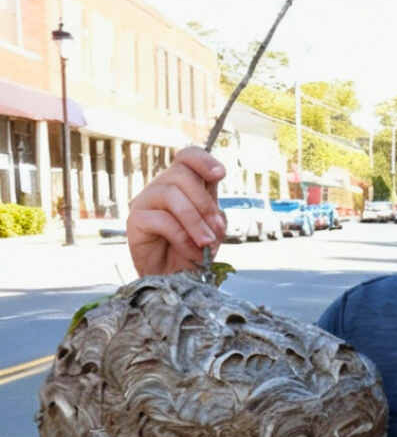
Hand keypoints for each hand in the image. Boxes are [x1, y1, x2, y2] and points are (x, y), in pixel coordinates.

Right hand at [126, 147, 225, 275]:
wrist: (175, 279)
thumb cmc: (194, 250)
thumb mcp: (211, 228)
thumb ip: (213, 210)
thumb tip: (215, 205)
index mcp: (183, 185)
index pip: (187, 157)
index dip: (203, 160)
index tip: (221, 175)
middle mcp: (162, 188)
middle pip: (182, 175)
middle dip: (205, 204)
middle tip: (218, 230)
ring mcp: (146, 201)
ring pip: (171, 195)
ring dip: (195, 221)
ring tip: (206, 243)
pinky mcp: (136, 220)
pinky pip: (161, 219)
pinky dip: (182, 237)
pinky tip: (192, 252)